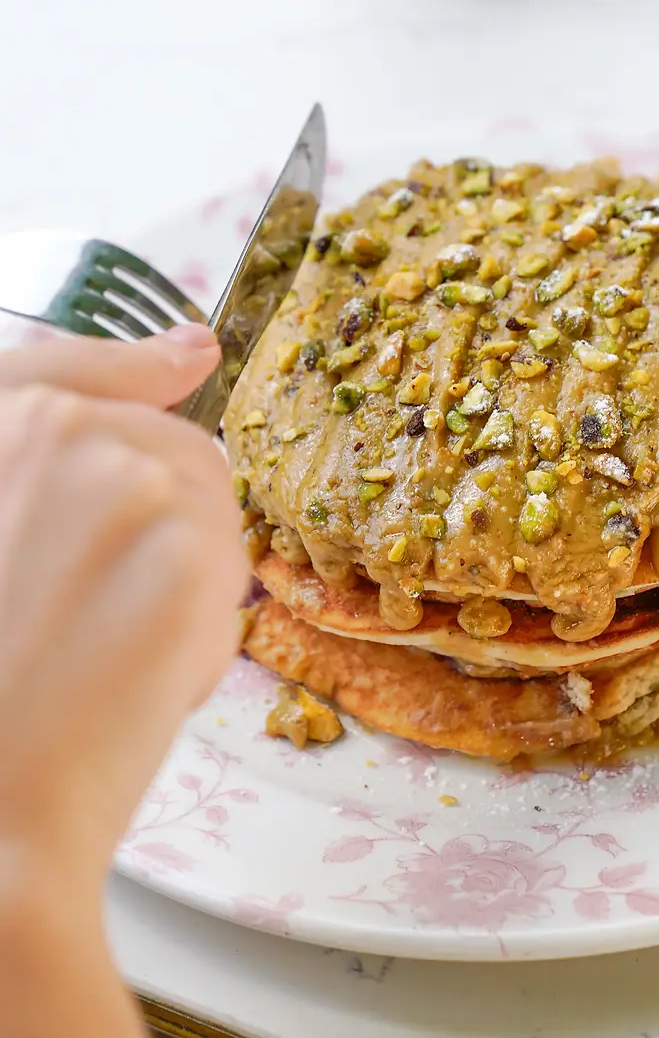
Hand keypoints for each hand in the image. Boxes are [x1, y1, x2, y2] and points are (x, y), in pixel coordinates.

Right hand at [0, 326, 247, 904]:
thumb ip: (53, 458)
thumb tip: (194, 353)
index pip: (69, 364)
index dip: (131, 367)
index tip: (188, 354)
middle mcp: (54, 430)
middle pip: (171, 448)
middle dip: (166, 530)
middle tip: (99, 620)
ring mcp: (124, 483)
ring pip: (212, 513)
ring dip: (188, 582)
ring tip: (107, 657)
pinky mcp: (186, 549)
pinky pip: (227, 577)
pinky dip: (201, 637)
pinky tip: (138, 685)